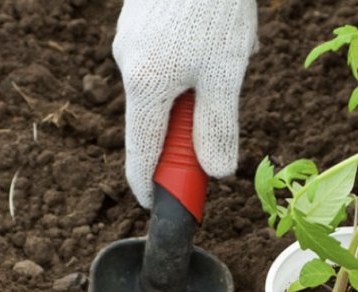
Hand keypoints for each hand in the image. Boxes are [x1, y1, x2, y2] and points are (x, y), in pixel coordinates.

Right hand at [113, 0, 257, 207]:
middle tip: (224, 100)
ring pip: (168, 87)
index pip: (141, 154)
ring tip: (228, 50)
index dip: (151, 186)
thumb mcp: (225, 72)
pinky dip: (195, 62)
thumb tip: (215, 171)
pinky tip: (218, 33)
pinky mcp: (140, 24)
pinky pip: (168, 60)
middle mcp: (129, 66)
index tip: (159, 206)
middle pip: (157, 121)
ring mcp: (130, 42)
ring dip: (200, 86)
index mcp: (146, 86)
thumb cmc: (214, 5)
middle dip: (192, 123)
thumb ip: (218, 126)